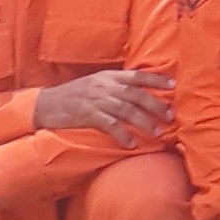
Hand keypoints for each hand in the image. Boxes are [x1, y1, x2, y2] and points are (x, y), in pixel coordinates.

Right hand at [33, 68, 172, 144]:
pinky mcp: (87, 114)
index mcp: (108, 76)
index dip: (156, 79)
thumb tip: (139, 92)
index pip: (137, 75)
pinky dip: (122, 134)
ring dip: (144, 122)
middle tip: (170, 116)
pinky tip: (131, 144)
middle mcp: (105, 86)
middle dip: (156, 105)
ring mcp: (96, 100)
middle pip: (136, 95)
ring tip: (157, 133)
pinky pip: (109, 125)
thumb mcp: (95, 83)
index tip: (173, 85)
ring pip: (126, 110)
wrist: (45, 103)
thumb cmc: (73, 95)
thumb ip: (115, 86)